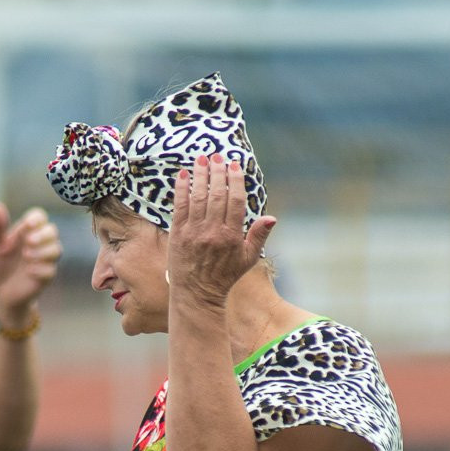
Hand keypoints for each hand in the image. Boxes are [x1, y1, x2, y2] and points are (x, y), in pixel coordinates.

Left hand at [0, 203, 61, 326]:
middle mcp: (40, 243)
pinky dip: (41, 269)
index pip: (40, 217)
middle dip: (43, 235)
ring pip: (57, 250)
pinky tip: (29, 271)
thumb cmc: (0, 264)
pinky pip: (51, 271)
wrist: (2, 292)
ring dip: (43, 251)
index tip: (27, 225)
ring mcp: (45, 260)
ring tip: (27, 256)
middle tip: (29, 242)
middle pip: (52, 231)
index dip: (36, 219)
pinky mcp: (46, 277)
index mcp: (28, 232)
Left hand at [167, 153, 275, 307]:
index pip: (235, 200)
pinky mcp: (177, 234)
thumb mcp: (247, 259)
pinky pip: (179, 207)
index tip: (234, 165)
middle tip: (217, 156)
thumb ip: (258, 236)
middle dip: (217, 172)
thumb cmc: (224, 276)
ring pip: (198, 197)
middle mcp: (212, 232)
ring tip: (201, 159)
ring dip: (200, 176)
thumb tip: (272, 217)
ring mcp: (193, 232)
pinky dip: (181, 189)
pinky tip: (182, 175)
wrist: (196, 294)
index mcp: (232, 236)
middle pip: (216, 194)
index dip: (235, 180)